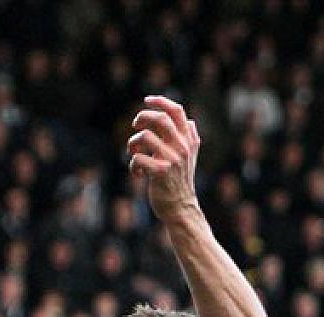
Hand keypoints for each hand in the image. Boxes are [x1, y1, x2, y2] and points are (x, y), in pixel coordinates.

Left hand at [127, 96, 199, 221]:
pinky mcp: (160, 172)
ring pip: (145, 136)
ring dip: (132, 143)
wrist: (181, 208)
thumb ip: (189, 139)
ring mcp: (172, 159)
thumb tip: (189, 120)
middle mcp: (183, 147)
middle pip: (160, 119)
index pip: (177, 111)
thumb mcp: (191, 158)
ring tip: (132, 154)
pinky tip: (136, 174)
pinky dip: (132, 165)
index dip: (160, 101)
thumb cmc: (180, 183)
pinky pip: (138, 158)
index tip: (147, 100)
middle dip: (142, 118)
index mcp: (189, 140)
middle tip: (135, 125)